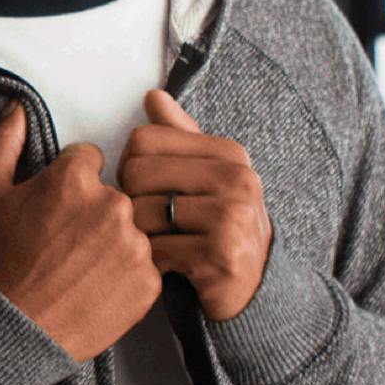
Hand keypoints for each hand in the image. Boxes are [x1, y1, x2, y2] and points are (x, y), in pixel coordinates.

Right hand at [0, 102, 161, 362]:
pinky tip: (96, 284)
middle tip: (66, 241)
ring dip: (114, 240)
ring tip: (81, 267)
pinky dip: (126, 272)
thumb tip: (17, 107)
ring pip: (133, 227)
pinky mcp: (149, 281)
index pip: (89, 159)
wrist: (13, 328)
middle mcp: (112, 206)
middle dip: (94, 209)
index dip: (69, 181)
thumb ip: (3, 142)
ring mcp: (135, 245)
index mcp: (74, 179)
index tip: (55, 207)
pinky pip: (146, 263)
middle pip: (114, 192)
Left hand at [119, 90, 273, 320]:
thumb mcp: (203, 176)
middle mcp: (238, 180)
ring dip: (139, 236)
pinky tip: (169, 266)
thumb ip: (177, 136)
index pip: (142, 140)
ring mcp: (234, 217)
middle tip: (149, 223)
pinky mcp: (224, 256)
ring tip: (160, 244)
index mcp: (229, 154)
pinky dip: (152, 263)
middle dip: (131, 202)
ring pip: (142, 212)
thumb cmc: (217, 227)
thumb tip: (153, 96)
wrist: (255, 289)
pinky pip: (156, 250)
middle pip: (137, 173)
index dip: (130, 168)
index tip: (148, 191)